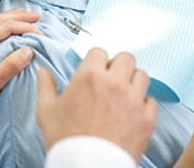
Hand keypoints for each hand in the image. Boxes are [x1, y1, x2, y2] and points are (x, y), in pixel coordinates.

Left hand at [0, 8, 40, 117]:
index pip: (6, 27)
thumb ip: (11, 65)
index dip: (24, 27)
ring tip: (23, 16)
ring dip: (9, 17)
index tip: (39, 32)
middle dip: (19, 16)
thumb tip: (28, 51)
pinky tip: (4, 26)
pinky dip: (0, 23)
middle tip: (36, 17)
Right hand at [36, 48, 156, 163]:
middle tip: (112, 79)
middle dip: (118, 66)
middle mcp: (114, 83)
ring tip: (124, 95)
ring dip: (133, 82)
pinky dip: (143, 105)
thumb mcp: (47, 112)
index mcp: (89, 76)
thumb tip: (42, 72)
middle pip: (126, 58)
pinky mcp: (146, 118)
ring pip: (142, 76)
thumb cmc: (66, 141)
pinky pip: (151, 100)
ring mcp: (133, 100)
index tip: (95, 70)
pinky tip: (132, 113)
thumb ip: (45, 87)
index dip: (96, 60)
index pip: (100, 51)